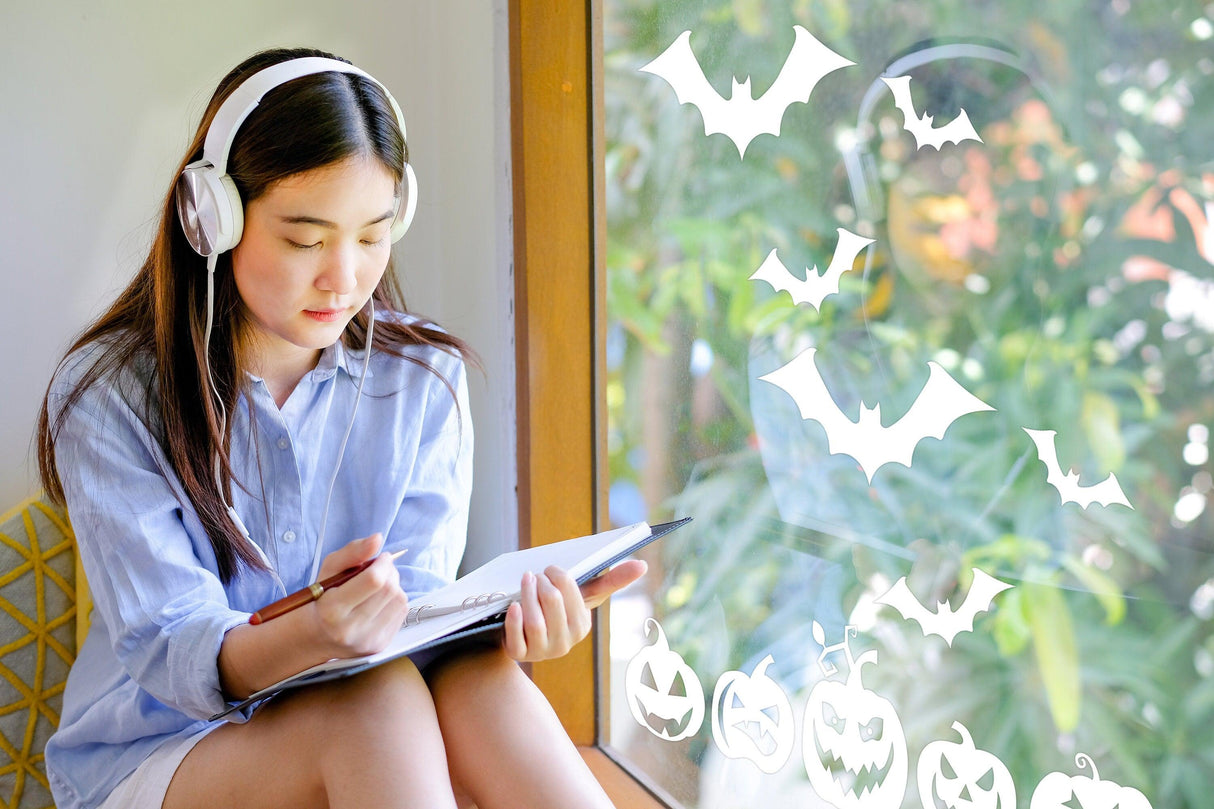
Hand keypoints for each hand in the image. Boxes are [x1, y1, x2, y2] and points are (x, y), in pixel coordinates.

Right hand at [311, 533, 409, 658]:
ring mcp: (366, 640)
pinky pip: (402, 613)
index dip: (383, 563)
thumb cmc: (323, 597)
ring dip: (394, 586)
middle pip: (389, 589)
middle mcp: (350, 629)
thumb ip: (353, 551)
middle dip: (389, 572)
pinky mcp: (380, 646)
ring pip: (399, 600)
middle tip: (380, 569)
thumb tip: (377, 539)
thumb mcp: (329, 569)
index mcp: (332, 609)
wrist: (317, 636)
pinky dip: (395, 601)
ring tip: (379, 585)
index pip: (373, 580)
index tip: (380, 558)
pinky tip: (380, 601)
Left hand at [502, 560, 647, 661]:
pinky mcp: (519, 655)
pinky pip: (516, 639)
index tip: (550, 568)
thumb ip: (612, 580)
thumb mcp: (582, 595)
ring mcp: (541, 652)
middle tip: (534, 574)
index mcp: (582, 626)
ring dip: (527, 595)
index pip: (574, 595)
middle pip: (552, 604)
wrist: (522, 633)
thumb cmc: (557, 609)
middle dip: (542, 583)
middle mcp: (564, 643)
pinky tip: (513, 605)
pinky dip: (514, 620)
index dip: (559, 576)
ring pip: (535, 621)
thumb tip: (643, 564)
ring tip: (524, 580)